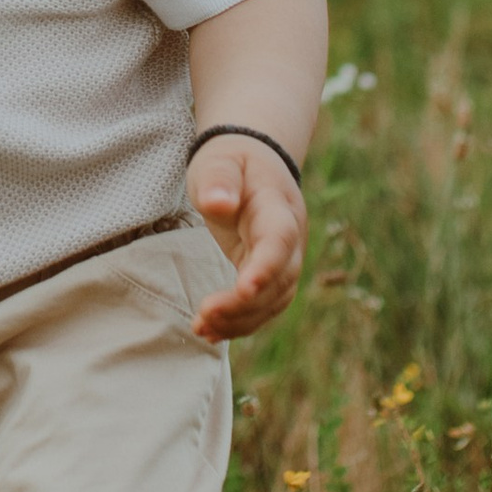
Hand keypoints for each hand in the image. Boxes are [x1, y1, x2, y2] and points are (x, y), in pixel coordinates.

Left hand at [187, 137, 308, 340]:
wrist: (254, 165)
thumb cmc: (232, 161)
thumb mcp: (220, 160)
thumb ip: (219, 178)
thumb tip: (218, 202)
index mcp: (277, 206)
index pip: (280, 239)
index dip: (266, 266)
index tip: (244, 288)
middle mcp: (290, 237)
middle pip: (280, 280)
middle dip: (245, 304)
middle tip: (204, 314)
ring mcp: (285, 259)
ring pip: (274, 300)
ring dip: (240, 320)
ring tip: (201, 329)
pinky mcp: (271, 274)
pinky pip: (263, 305)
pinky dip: (239, 322)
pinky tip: (209, 331)